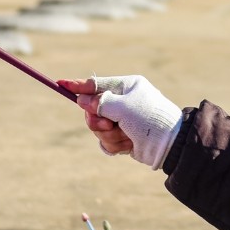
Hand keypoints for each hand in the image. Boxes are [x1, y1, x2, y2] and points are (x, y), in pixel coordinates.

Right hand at [59, 75, 183, 169]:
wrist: (170, 145)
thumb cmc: (149, 119)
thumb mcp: (123, 107)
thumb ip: (100, 102)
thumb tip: (82, 99)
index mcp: (127, 87)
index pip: (97, 84)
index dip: (78, 86)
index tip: (60, 83)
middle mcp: (123, 102)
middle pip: (92, 109)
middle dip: (97, 120)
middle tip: (106, 124)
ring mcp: (123, 120)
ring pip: (98, 128)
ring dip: (109, 135)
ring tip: (125, 136)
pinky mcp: (123, 137)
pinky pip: (106, 141)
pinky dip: (115, 145)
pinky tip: (128, 145)